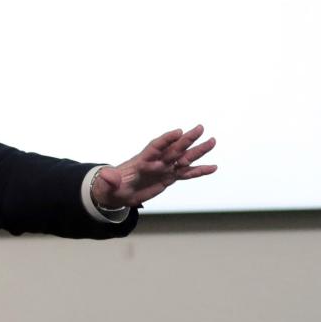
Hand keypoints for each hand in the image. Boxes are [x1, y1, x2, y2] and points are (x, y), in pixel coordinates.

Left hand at [91, 125, 216, 208]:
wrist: (116, 193)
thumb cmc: (110, 187)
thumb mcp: (107, 186)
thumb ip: (109, 180)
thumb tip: (107, 175)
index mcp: (141, 161)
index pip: (155, 147)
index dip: (166, 140)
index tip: (178, 131)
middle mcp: (155, 162)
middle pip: (173, 148)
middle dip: (186, 139)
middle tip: (200, 127)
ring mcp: (163, 169)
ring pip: (184, 158)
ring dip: (198, 150)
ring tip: (213, 141)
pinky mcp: (168, 178)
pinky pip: (186, 174)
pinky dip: (199, 171)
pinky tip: (213, 167)